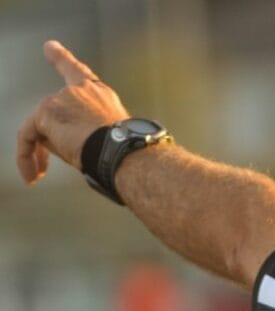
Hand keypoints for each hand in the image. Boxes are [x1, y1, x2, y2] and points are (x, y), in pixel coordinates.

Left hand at [17, 40, 129, 184]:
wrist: (122, 152)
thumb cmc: (123, 151)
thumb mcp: (105, 135)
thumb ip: (79, 130)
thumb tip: (51, 141)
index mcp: (100, 95)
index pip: (77, 72)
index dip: (61, 58)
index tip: (49, 47)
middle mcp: (80, 91)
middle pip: (53, 112)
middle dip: (49, 142)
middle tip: (44, 168)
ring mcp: (62, 99)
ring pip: (39, 126)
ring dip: (38, 153)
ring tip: (40, 175)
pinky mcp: (47, 112)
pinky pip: (27, 136)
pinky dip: (25, 156)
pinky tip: (31, 174)